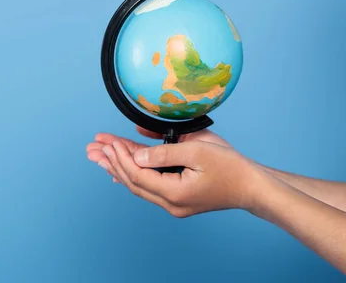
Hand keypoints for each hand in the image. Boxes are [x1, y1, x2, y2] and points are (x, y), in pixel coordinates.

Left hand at [86, 127, 266, 216]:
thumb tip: (136, 155)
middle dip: (111, 162)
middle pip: (132, 182)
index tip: (107, 142)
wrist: (252, 186)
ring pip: (138, 185)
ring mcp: (174, 203)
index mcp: (174, 193)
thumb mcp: (197, 151)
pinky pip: (149, 186)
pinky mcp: (178, 199)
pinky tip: (119, 169)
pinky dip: (133, 175)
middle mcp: (170, 203)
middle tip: (92, 148)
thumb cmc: (230, 167)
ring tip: (98, 156)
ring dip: (118, 168)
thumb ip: (163, 153)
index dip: (120, 157)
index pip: (137, 175)